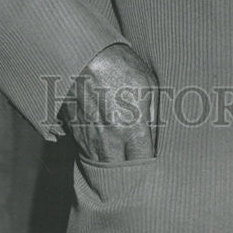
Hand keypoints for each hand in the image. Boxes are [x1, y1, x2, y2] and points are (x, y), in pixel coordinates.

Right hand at [60, 43, 157, 162]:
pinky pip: (87, 155)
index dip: (149, 167)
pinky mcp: (75, 133)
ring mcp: (90, 138)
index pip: (143, 164)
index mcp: (132, 128)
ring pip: (102, 167)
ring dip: (111, 168)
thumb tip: (156, 141)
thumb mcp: (148, 86)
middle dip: (129, 176)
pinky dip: (96, 157)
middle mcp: (109, 139)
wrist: (83, 56)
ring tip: (121, 164)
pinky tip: (105, 150)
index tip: (153, 166)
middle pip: (120, 174)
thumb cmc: (121, 67)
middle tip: (137, 174)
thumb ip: (154, 117)